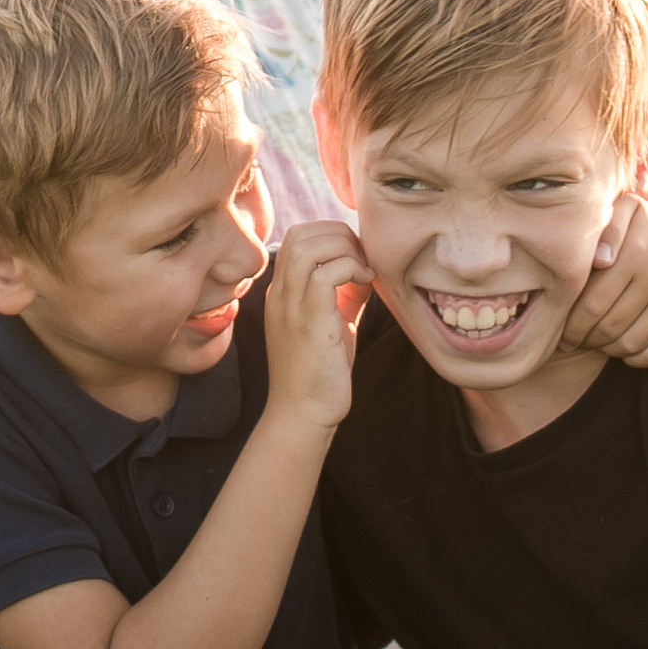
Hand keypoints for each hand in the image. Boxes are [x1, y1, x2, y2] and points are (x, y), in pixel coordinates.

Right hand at [261, 219, 374, 432]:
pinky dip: (350, 268)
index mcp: (283, 293)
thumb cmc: (320, 373)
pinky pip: (324, 275)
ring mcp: (291, 307)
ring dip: (343, 247)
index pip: (296, 238)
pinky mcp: (308, 322)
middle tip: (363, 257)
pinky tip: (366, 282)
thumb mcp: (332, 323)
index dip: (330, 233)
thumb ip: (343, 293)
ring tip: (364, 268)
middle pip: (299, 234)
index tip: (357, 254)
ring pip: (307, 247)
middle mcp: (281, 295)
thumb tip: (365, 267)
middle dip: (338, 233)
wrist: (303, 415)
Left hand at [559, 192, 647, 367]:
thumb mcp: (624, 211)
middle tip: (575, 342)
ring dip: (608, 351)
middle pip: (609, 327)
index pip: (592, 304)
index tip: (562, 334)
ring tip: (596, 344)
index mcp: (636, 250)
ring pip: (632, 343)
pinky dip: (637, 359)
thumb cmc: (644, 225)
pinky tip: (623, 349)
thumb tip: (598, 261)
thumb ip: (605, 230)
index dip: (572, 326)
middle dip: (586, 340)